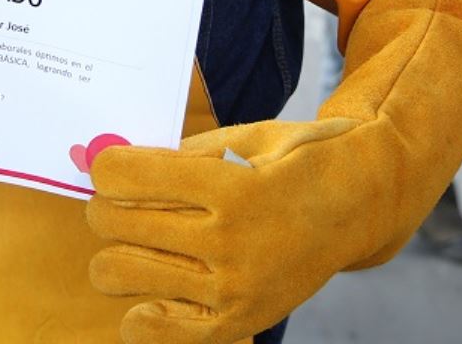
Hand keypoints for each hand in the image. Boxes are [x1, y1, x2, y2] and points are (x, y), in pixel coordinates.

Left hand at [87, 0, 461, 343]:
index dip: (106, 166)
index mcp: (232, 186)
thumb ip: (179, 152)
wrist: (356, 207)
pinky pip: (155, 328)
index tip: (112, 164)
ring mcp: (233, 288)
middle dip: (105, 205)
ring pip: (119, 272)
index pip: (126, 176)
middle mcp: (231, 241)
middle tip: (123, 200)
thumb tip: (109, 163)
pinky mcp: (237, 322)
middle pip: (115, 222)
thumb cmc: (292, 162)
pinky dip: (139, 310)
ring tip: (138, 240)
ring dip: (114, 251)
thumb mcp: (243, 137)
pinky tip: (153, 286)